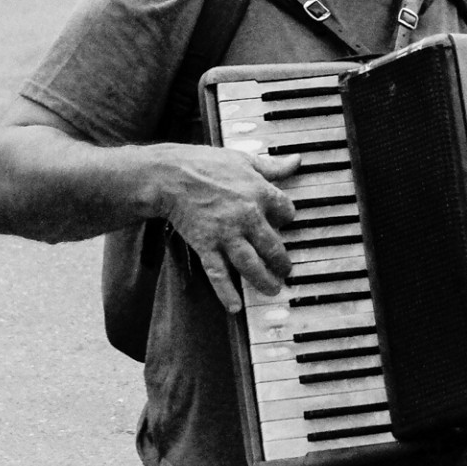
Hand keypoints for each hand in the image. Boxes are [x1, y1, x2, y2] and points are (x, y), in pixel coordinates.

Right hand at [159, 144, 300, 313]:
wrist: (169, 175)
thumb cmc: (204, 163)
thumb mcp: (243, 159)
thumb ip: (272, 166)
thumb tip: (297, 162)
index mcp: (260, 192)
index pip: (287, 212)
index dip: (286, 219)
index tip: (283, 224)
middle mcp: (248, 216)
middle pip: (274, 246)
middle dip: (282, 262)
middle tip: (285, 271)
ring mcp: (227, 234)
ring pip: (252, 264)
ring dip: (264, 281)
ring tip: (272, 290)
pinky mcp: (206, 245)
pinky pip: (219, 273)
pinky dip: (226, 292)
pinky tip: (234, 306)